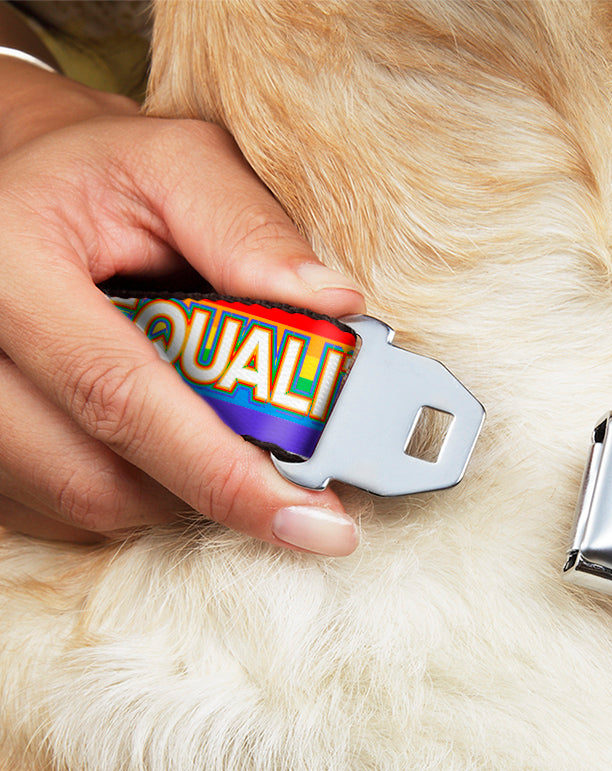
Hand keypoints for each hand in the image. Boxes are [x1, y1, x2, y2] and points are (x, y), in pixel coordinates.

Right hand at [0, 57, 363, 552]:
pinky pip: (60, 509)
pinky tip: (166, 445)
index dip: (224, 474)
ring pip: (82, 503)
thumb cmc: (101, 175)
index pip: (120, 397)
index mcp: (10, 266)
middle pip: (96, 477)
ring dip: (175, 493)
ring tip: (224, 441)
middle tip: (295, 490)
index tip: (316, 521)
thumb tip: (335, 304)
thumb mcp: (176, 165)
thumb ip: (249, 228)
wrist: (18, 185)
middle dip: (213, 493)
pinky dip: (134, 492)